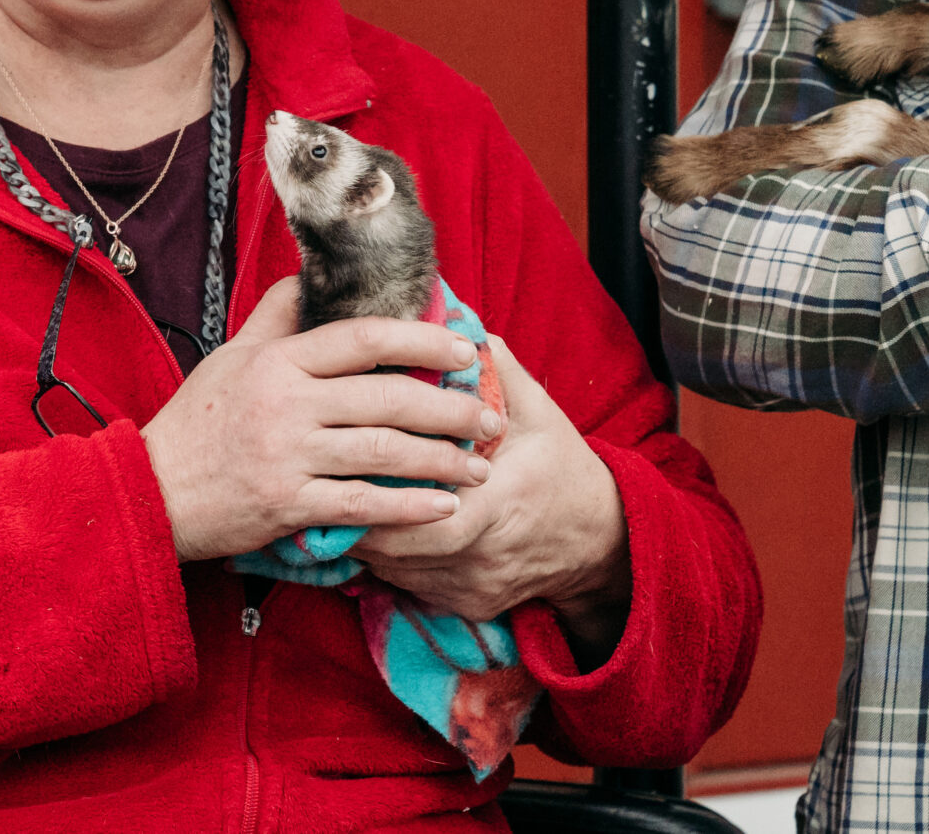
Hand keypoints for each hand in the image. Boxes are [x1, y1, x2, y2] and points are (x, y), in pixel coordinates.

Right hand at [141, 278, 503, 562]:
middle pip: (389, 397)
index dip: (424, 339)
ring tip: (480, 466)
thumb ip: (274, 316)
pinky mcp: (287, 504)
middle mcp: (288, 402)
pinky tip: (444, 507)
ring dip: (442, 460)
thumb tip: (304, 275)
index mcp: (280, 360)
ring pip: (384, 452)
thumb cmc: (197, 422)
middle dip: (452, 408)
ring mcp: (288, 454)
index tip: (467, 348)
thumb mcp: (231, 356)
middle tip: (492, 417)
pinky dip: (409, 506)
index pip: (365, 337)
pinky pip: (363, 504)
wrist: (148, 491)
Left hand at [349, 335, 632, 658]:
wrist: (600, 540)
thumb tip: (457, 323)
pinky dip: (389, 563)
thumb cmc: (563, 467)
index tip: (349, 466)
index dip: (383, 494)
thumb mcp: (540, 414)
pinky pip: (412, 587)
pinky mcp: (467, 605)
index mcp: (502, 503)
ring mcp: (473, 587)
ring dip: (366, 542)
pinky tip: (373, 533)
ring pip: (397, 573)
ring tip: (337, 505)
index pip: (427, 511)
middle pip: (401, 549)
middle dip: (360, 519)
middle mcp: (484, 555)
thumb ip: (499, 371)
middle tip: (328, 486)